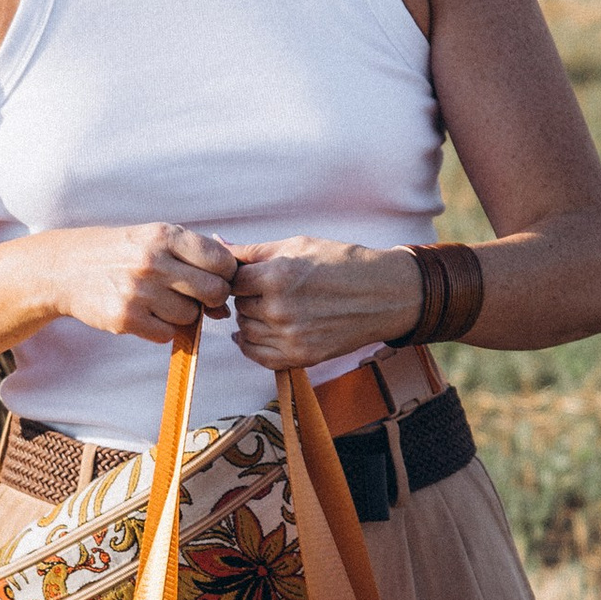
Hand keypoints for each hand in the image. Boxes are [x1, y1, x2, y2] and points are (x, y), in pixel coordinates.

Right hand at [50, 221, 237, 344]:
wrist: (66, 268)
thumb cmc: (121, 252)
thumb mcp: (154, 237)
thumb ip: (194, 258)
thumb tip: (227, 297)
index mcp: (164, 235)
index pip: (222, 261)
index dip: (225, 274)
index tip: (214, 277)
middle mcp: (152, 261)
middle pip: (214, 292)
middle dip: (211, 298)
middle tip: (194, 295)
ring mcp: (138, 291)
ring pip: (191, 316)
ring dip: (183, 315)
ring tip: (162, 301)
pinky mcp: (125, 318)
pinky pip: (167, 334)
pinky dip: (162, 329)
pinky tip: (147, 314)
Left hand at [228, 240, 423, 370]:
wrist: (384, 294)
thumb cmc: (342, 263)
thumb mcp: (297, 245)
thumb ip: (253, 250)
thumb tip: (217, 242)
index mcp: (277, 277)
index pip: (232, 281)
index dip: (240, 276)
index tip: (251, 275)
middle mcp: (280, 310)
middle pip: (239, 307)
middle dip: (248, 298)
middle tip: (266, 290)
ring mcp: (290, 337)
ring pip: (246, 331)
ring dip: (252, 320)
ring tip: (272, 308)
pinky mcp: (301, 357)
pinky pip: (259, 356)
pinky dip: (253, 345)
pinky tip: (260, 332)